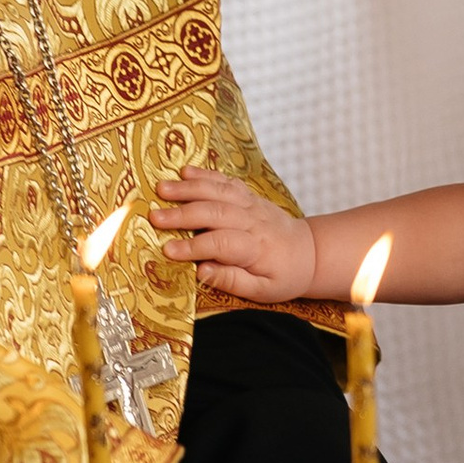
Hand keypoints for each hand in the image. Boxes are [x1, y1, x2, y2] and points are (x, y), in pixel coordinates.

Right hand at [152, 167, 315, 301]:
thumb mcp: (263, 291)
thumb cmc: (282, 276)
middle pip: (216, 213)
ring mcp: (251, 205)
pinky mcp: (249, 196)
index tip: (168, 250)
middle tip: (155, 217)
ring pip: (219, 192)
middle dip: (183, 214)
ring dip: (189, 188)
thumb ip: (233, 280)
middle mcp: (253, 222)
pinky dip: (206, 175)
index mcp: (256, 248)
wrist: (308, 252)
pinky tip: (185, 171)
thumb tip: (201, 272)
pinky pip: (227, 182)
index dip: (194, 247)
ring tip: (162, 188)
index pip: (221, 244)